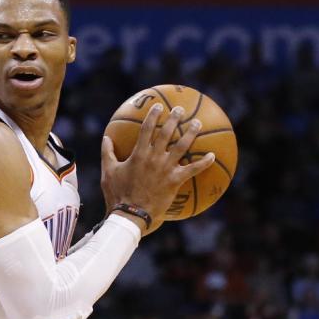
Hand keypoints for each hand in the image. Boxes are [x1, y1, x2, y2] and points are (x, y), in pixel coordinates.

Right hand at [101, 104, 214, 234]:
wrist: (130, 213)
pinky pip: (193, 169)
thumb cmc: (117, 194)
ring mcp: (166, 168)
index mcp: (138, 154)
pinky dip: (204, 162)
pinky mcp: (175, 181)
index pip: (146, 129)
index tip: (158, 106)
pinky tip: (212, 155)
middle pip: (167, 133)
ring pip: (182, 146)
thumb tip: (105, 138)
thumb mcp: (108, 172)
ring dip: (191, 133)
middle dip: (174, 119)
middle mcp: (154, 158)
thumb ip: (107, 154)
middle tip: (180, 109)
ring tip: (197, 123)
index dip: (153, 116)